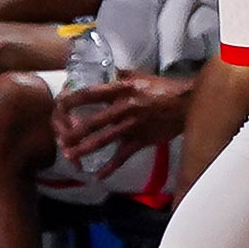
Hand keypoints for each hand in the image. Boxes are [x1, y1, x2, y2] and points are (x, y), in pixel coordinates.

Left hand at [56, 69, 194, 172]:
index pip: (91, 94)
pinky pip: (123, 156)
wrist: (188, 104)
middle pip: (94, 122)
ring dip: (85, 149)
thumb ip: (119, 75)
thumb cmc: (164, 88)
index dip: (73, 100)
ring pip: (105, 140)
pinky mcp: (142, 140)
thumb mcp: (140, 76)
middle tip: (60, 138)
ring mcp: (133, 126)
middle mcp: (125, 108)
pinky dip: (110, 167)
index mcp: (123, 89)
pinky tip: (98, 176)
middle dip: (74, 132)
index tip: (60, 105)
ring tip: (70, 156)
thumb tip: (102, 72)